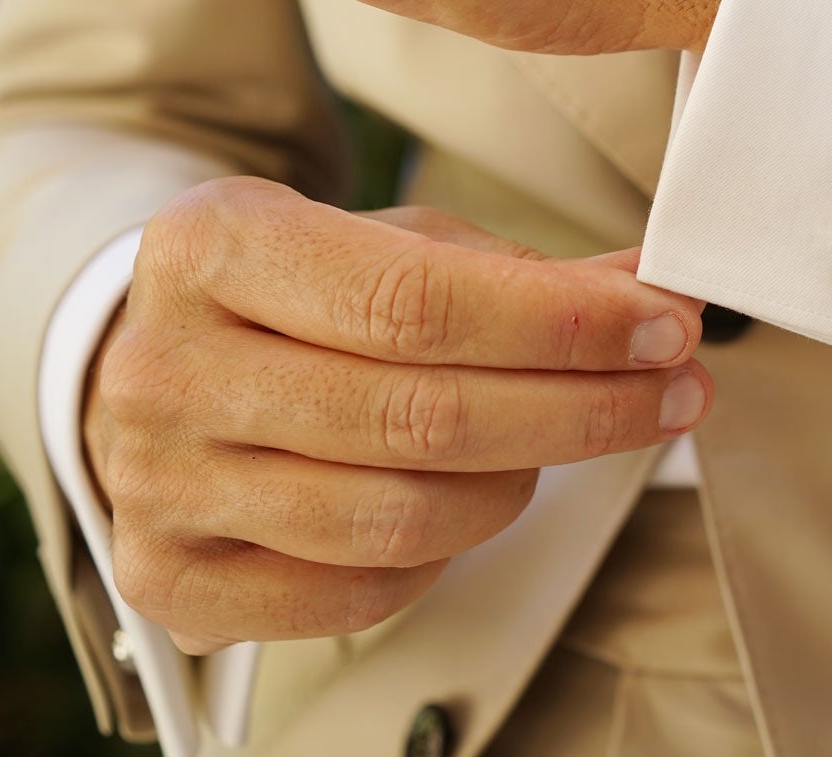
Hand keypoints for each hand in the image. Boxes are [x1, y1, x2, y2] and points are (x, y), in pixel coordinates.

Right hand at [82, 177, 709, 652]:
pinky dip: (444, 552)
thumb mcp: (390, 241)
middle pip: (422, 416)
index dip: (560, 325)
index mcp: (215, 248)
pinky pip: (362, 590)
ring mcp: (161, 484)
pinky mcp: (171, 580)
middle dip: (582, 406)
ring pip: (403, 515)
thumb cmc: (294, 295)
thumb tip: (652, 290)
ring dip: (522, 481)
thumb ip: (519, 271)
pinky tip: (470, 498)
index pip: (416, 303)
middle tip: (673, 388)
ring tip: (562, 436)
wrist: (159, 361)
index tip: (662, 325)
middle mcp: (168, 368)